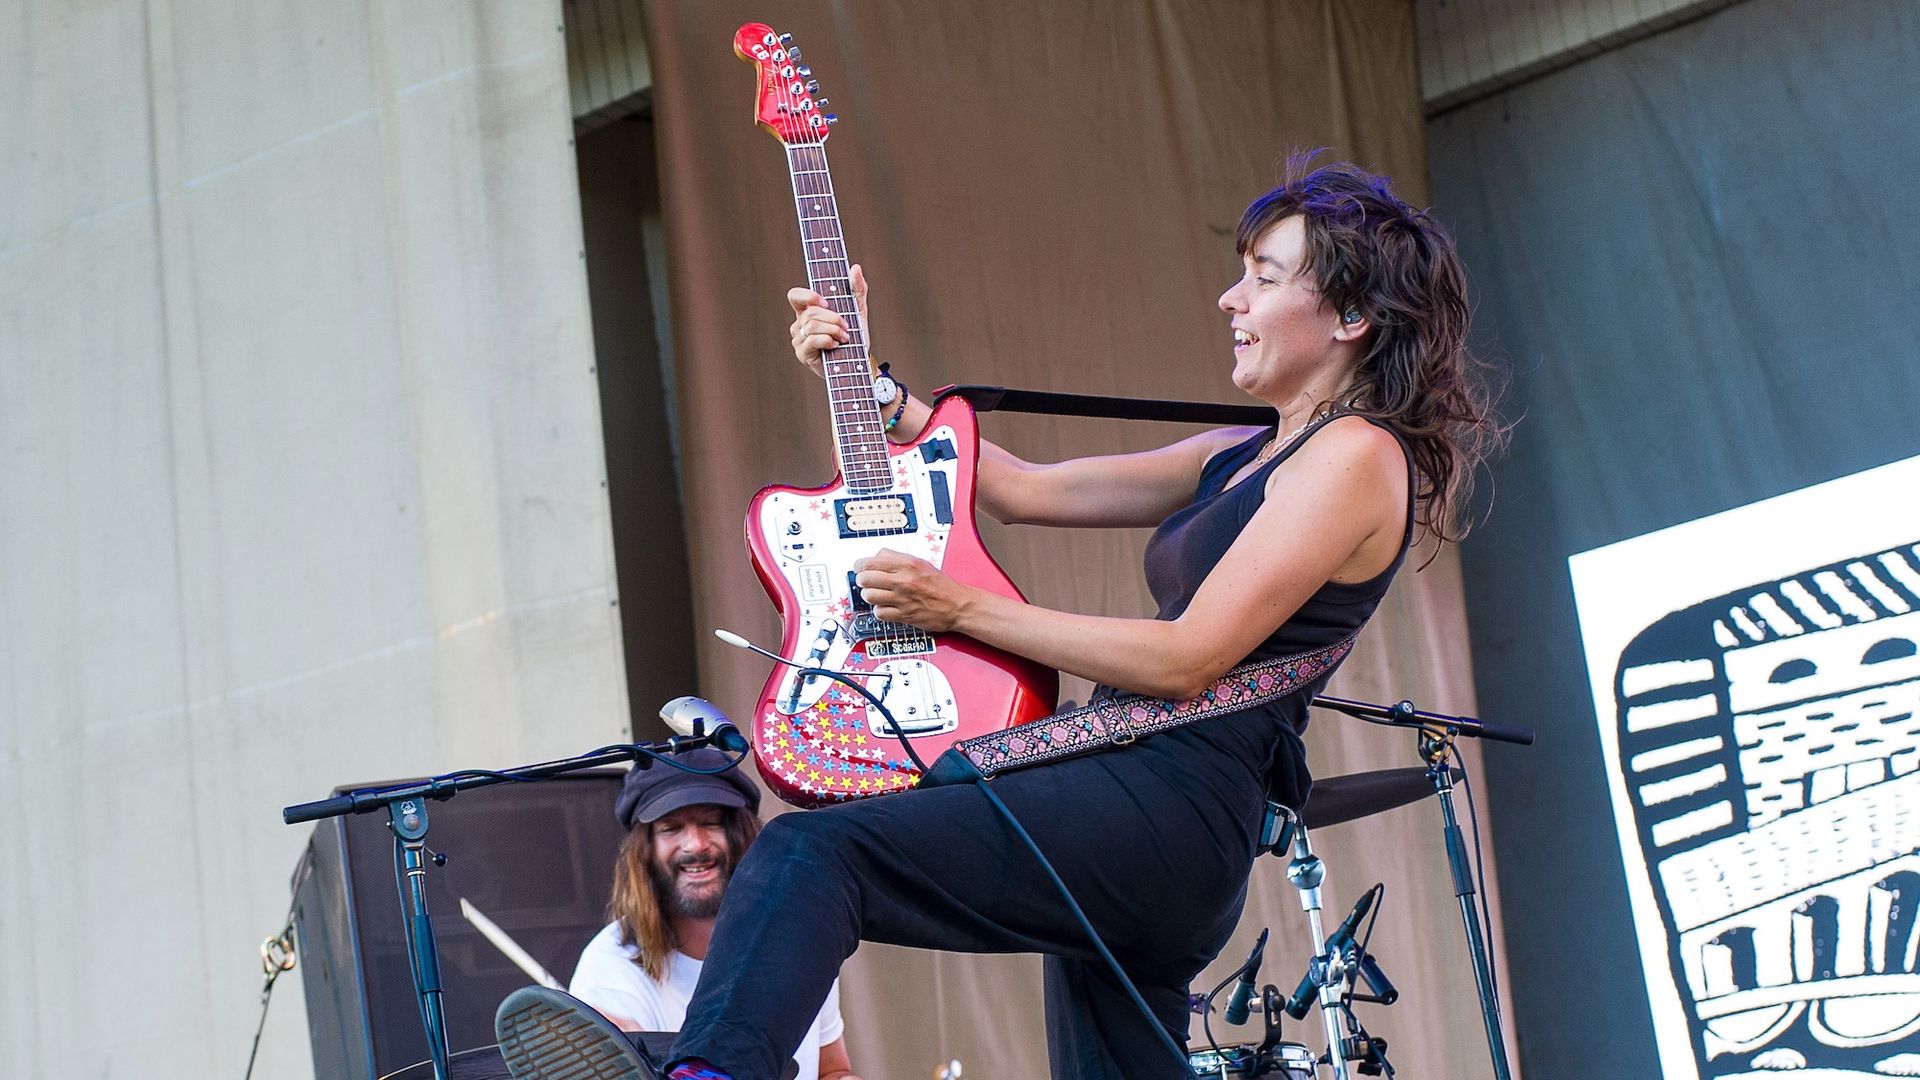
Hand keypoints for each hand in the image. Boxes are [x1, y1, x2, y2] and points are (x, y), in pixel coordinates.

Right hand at [788, 263, 869, 376]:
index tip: (825, 301)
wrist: (859, 361)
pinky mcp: (802, 353)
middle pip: (810, 312)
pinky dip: (828, 340)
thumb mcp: (859, 309)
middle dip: (833, 318)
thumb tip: (855, 268)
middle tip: (846, 326)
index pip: (795, 295)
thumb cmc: (855, 336)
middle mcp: (800, 323)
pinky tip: (835, 345)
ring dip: (833, 330)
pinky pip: (812, 340)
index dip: (807, 295)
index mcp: (808, 310)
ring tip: (844, 337)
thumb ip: (857, 288)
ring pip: (812, 325)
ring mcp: (799, 339)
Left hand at [854, 548, 971, 631]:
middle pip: (865, 578)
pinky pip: (879, 613)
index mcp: (907, 564)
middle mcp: (903, 580)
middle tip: (866, 582)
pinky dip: (879, 611)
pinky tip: (885, 607)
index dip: (860, 566)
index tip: (860, 568)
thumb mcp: (921, 562)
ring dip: (869, 596)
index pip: (869, 562)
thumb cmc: (942, 586)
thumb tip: (878, 555)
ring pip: (869, 596)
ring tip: (875, 595)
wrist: (957, 605)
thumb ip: (897, 557)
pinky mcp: (903, 615)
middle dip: (862, 580)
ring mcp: (902, 598)